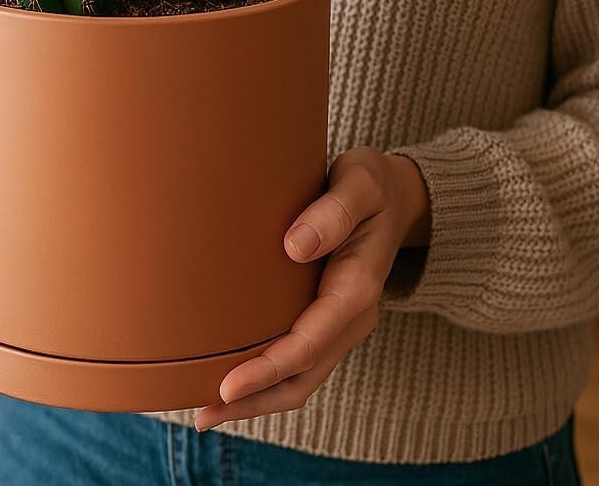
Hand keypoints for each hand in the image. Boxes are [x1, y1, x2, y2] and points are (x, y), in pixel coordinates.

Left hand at [194, 147, 429, 431]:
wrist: (396, 195)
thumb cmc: (371, 185)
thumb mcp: (360, 183)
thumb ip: (333, 211)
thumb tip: (294, 246)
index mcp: (358, 288)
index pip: (309, 342)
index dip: (268, 369)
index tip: (227, 387)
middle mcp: (351, 316)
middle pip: (302, 377)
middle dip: (255, 401)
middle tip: (202, 415)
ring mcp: (339, 322)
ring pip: (300, 378)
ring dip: (257, 398)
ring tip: (205, 410)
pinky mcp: (326, 318)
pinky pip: (298, 360)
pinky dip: (267, 378)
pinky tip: (231, 377)